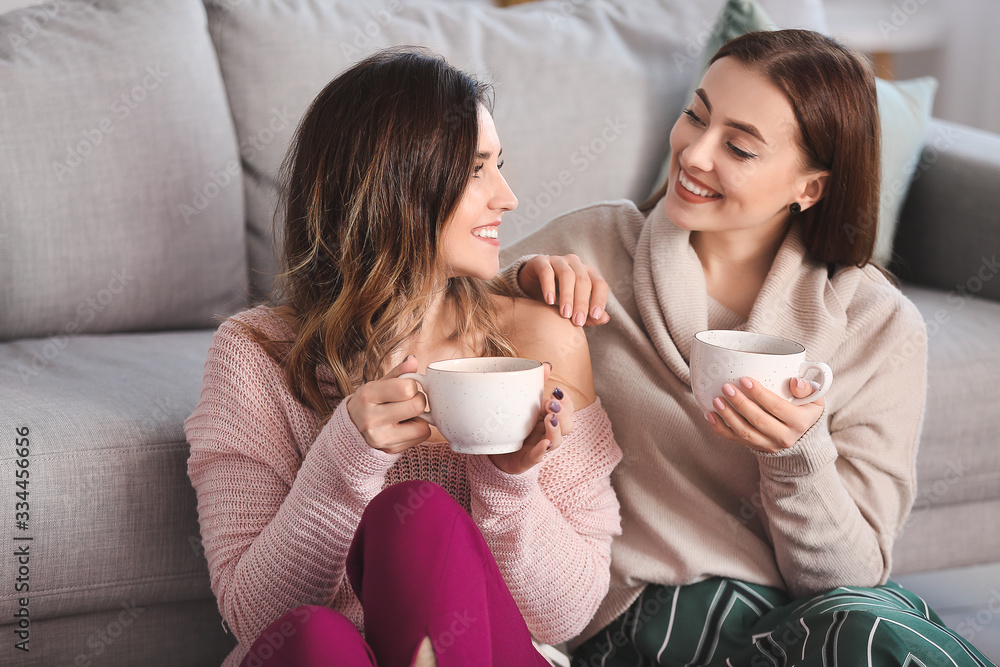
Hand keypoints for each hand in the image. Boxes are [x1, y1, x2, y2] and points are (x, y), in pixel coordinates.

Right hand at [346, 355, 430, 454]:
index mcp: (367, 395)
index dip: (412, 385)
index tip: (405, 388)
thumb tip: (414, 360)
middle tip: (408, 401)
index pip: (406, 388)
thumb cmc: (369, 403)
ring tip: (405, 415)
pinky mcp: (390, 450)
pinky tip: (404, 427)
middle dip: (418, 400)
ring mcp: (380, 438)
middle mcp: (370, 418)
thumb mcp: (378, 385)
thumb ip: (398, 372)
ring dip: (420, 417)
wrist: (350, 432)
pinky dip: (418, 429)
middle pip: (417, 405)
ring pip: (423, 424)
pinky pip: (422, 436)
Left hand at [489, 383, 575, 475]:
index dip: (567, 401)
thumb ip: (535, 383)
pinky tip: (544, 443)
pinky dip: (542, 451)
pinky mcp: (525, 460)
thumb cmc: (510, 423)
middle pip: (568, 426)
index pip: (568, 410)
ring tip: (550, 419)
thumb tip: (547, 365)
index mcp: (548, 417)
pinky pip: (537, 458)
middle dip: (564, 414)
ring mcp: (537, 448)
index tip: (555, 391)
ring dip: (556, 430)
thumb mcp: (521, 401)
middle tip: (551, 403)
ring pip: (556, 442)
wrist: (492, 449)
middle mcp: (546, 433)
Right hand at [517, 254, 609, 326]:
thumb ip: (588, 316)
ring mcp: (558, 261)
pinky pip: (547, 272)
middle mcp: (576, 264)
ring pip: (567, 275)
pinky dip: (549, 286)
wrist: (530, 286)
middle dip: (582, 303)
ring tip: (564, 314)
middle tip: (577, 321)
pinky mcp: (541, 262)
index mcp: (588, 273)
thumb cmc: (557, 298)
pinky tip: (549, 301)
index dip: (600, 299)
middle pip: (584, 281)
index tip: (595, 316)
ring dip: (567, 296)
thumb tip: (604, 319)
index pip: (600, 284)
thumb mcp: (573, 308)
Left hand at [705, 377, 824, 452]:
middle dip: (740, 403)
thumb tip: (795, 381)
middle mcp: (785, 437)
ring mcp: (769, 444)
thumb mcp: (815, 398)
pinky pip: (736, 440)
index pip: (776, 406)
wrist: (803, 435)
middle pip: (758, 420)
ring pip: (745, 432)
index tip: (744, 379)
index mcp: (800, 422)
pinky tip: (710, 415)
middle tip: (726, 387)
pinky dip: (721, 428)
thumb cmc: (805, 408)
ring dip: (728, 416)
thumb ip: (808, 388)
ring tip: (716, 400)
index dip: (759, 393)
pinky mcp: (757, 447)